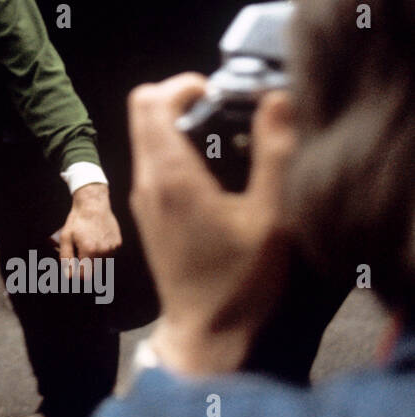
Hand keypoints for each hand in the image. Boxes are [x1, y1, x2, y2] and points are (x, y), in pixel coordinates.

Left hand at [56, 183, 120, 280]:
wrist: (93, 204)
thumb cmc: (77, 221)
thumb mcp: (66, 238)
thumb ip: (66, 258)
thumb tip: (69, 276)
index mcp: (90, 251)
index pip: (85, 276)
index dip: (78, 274)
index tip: (73, 267)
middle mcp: (104, 251)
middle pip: (94, 271)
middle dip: (85, 266)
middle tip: (79, 252)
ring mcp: (113, 247)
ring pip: (102, 263)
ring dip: (94, 258)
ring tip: (88, 242)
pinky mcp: (118, 243)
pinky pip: (109, 254)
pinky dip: (102, 251)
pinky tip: (96, 238)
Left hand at [127, 75, 296, 373]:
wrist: (206, 332)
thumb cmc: (238, 281)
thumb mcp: (270, 216)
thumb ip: (273, 154)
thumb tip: (274, 101)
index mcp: (170, 175)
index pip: (149, 101)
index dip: (182, 84)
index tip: (219, 91)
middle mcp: (146, 181)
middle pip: (144, 112)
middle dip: (183, 100)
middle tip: (226, 112)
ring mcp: (142, 198)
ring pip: (148, 138)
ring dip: (182, 127)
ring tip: (230, 143)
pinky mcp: (149, 213)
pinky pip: (154, 164)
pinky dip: (179, 152)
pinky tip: (218, 174)